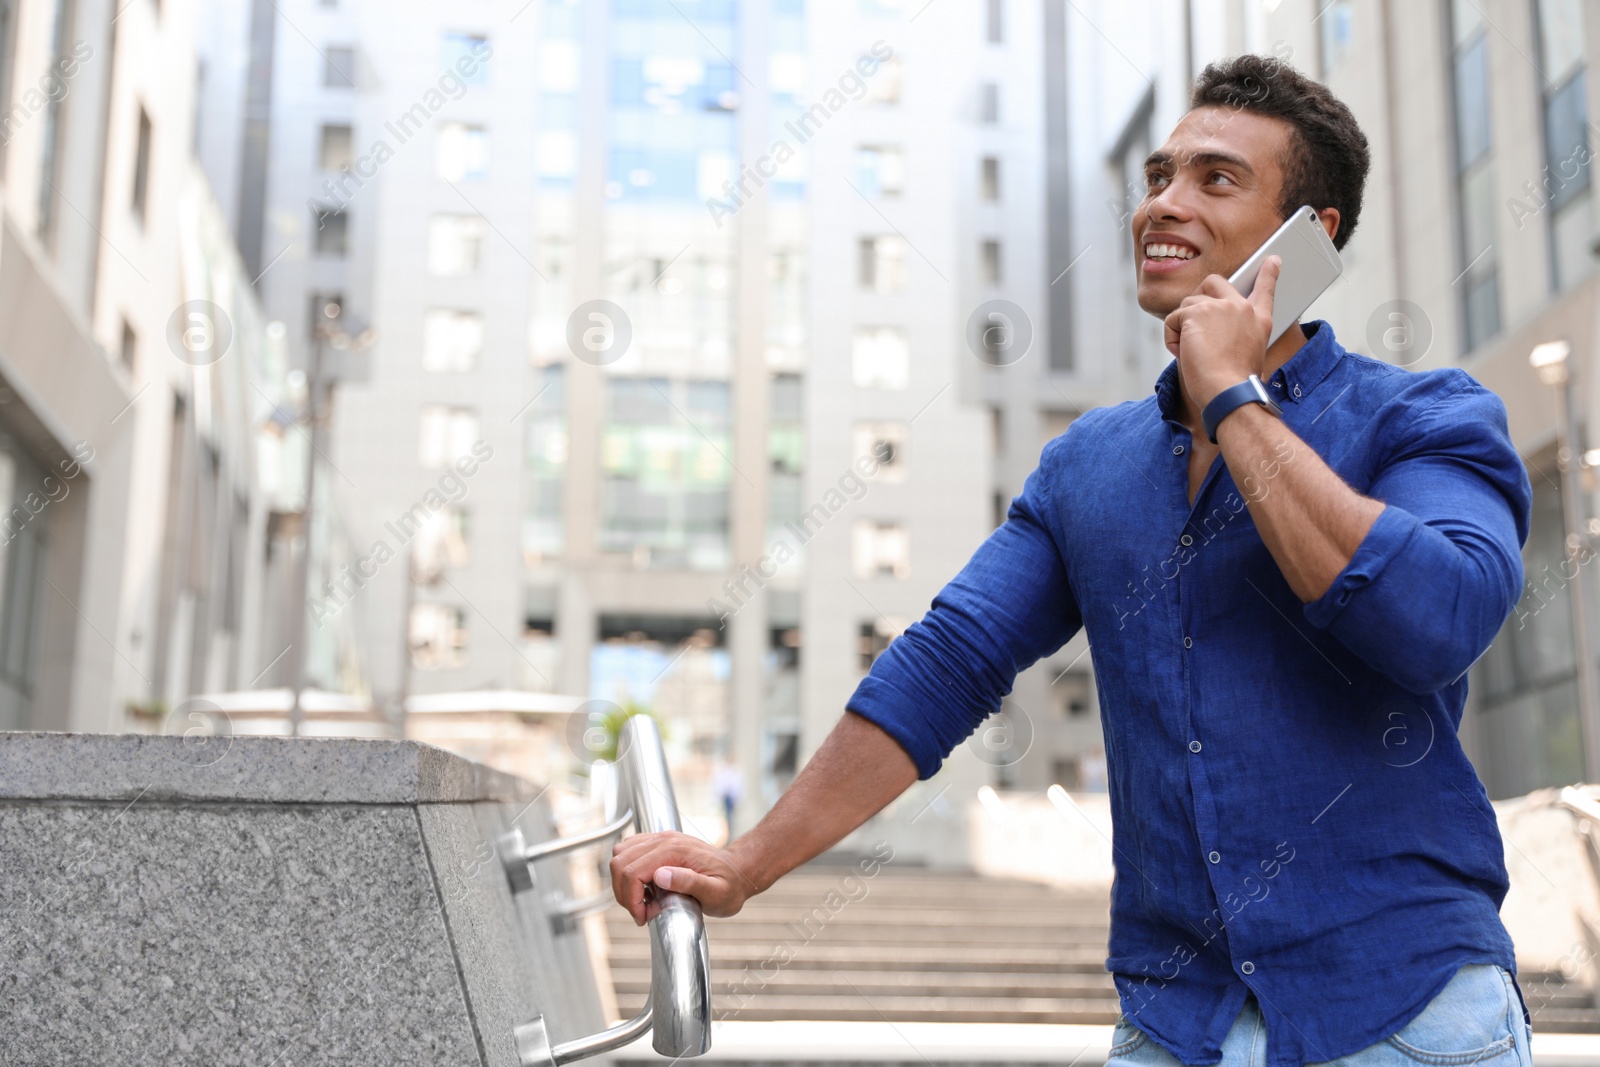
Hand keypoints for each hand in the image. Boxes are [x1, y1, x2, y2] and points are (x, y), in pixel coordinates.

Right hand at [609, 830, 759, 924]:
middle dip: (624, 892)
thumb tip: (660, 876)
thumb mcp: (716, 893)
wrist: (738, 872)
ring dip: (623, 882)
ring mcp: (661, 839)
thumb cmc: (729, 886)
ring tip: (643, 901)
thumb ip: (690, 883)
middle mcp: (664, 840)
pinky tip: (645, 888)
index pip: (632, 872)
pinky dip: (628, 872)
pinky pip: (629, 852)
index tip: (643, 917)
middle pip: (620, 862)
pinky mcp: (659, 843)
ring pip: (620, 855)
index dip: (631, 899)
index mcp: (675, 851)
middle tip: (641, 912)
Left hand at [1164, 254, 1279, 409]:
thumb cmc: (1234, 384)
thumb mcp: (1246, 355)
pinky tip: (1184, 353)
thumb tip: (1212, 336)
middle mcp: (1242, 308)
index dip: (1268, 273)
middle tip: (1193, 325)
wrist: (1230, 392)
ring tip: (1193, 353)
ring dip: (1182, 329)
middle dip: (1198, 298)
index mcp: (1259, 320)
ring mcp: (1220, 306)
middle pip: (1214, 282)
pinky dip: (1171, 337)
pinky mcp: (1197, 312)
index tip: (1273, 260)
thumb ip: (1235, 336)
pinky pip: (1172, 319)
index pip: (1265, 290)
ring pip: (1187, 304)